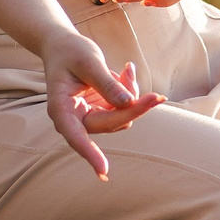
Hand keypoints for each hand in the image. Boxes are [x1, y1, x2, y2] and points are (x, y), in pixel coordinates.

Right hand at [42, 32, 164, 178]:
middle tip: (158, 96)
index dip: (90, 154)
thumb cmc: (72, 52)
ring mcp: (89, 117)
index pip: (76, 137)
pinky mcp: (101, 112)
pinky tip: (126, 71)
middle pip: (110, 124)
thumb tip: (128, 103)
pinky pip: (125, 109)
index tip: (104, 172)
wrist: (64, 47)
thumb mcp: (89, 62)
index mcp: (61, 109)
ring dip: (132, 96)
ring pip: (121, 118)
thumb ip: (107, 83)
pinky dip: (130, 92)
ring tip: (127, 69)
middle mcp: (73, 119)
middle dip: (134, 110)